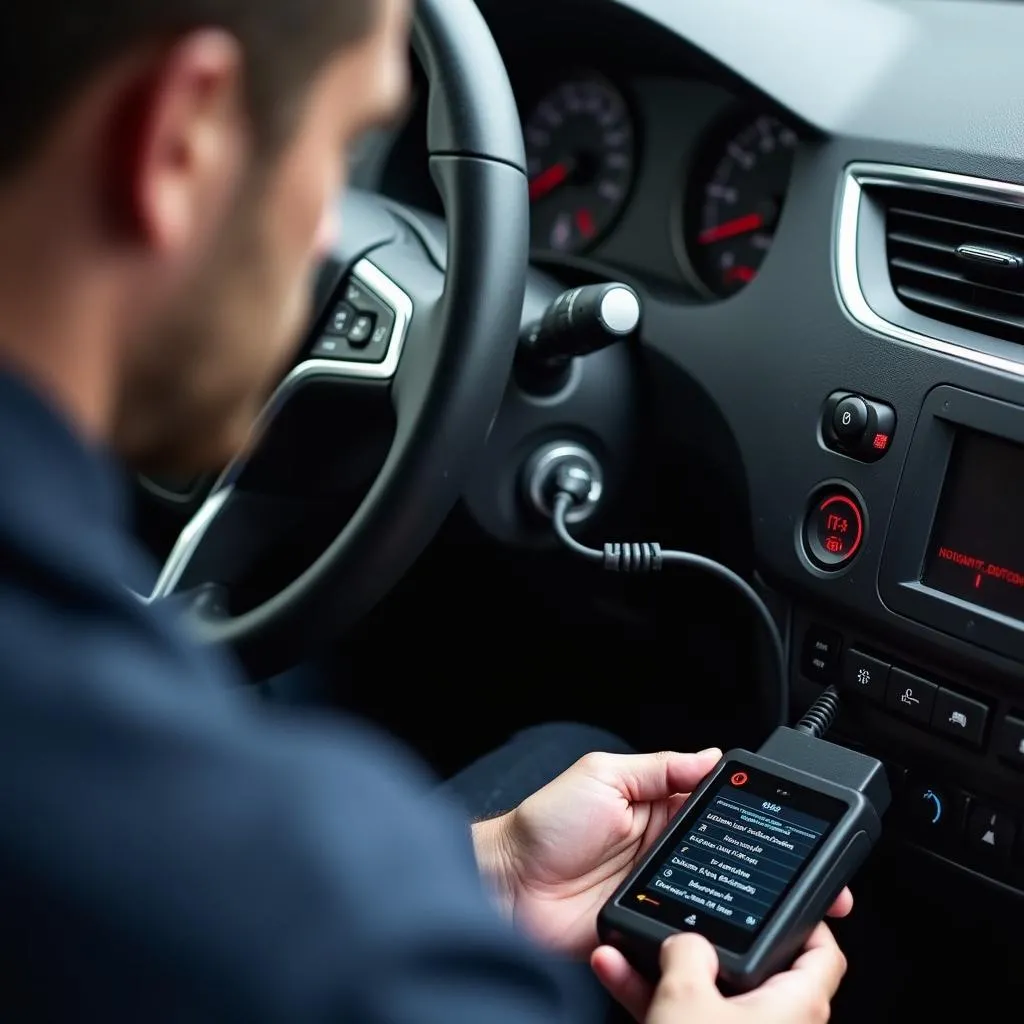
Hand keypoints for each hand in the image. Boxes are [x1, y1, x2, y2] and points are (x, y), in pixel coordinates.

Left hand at [472, 748, 853, 962]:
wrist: (506, 886)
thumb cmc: (544, 825)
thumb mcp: (603, 776)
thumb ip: (657, 768)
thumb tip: (710, 756)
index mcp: (656, 809)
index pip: (718, 809)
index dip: (756, 816)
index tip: (797, 826)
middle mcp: (662, 851)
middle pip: (729, 858)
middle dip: (771, 869)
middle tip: (816, 881)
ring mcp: (658, 893)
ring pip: (716, 899)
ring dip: (747, 904)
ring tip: (789, 911)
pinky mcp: (647, 930)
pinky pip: (686, 934)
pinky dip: (708, 935)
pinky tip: (733, 935)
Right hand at [593, 922, 847, 1023]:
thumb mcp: (686, 995)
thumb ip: (686, 950)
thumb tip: (685, 941)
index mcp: (797, 1005)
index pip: (821, 951)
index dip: (802, 916)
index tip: (776, 894)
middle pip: (752, 969)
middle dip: (705, 941)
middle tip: (681, 918)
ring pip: (711, 997)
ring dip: (666, 970)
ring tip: (626, 946)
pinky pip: (690, 1022)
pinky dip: (659, 1002)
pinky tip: (618, 976)